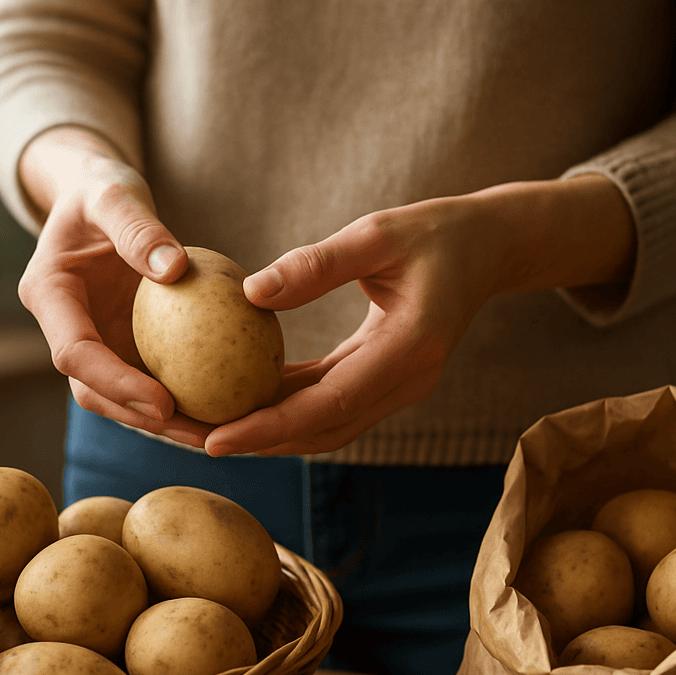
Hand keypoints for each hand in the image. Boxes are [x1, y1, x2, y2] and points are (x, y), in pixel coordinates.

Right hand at [16, 128, 210, 446]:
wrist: (100, 202)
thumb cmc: (103, 189)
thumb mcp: (115, 192)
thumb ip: (137, 226)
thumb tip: (173, 270)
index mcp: (49, 295)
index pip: (74, 354)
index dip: (115, 383)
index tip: (163, 402)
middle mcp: (66, 329)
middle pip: (95, 392)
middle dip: (143, 420)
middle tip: (199, 435)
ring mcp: (95, 344)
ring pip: (122, 399)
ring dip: (166, 424)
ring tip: (219, 436)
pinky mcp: (122, 348)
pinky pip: (150, 381)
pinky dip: (182, 401)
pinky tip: (226, 412)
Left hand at [204, 175, 634, 456]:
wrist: (487, 249)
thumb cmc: (435, 232)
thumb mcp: (377, 233)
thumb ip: (317, 265)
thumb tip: (248, 294)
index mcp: (409, 350)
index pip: (329, 404)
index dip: (269, 428)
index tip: (214, 440)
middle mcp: (406, 382)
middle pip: (319, 430)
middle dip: (254, 442)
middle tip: (188, 440)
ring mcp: (398, 388)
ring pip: (322, 428)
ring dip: (265, 434)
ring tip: (202, 429)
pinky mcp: (384, 381)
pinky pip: (328, 405)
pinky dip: (285, 410)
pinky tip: (241, 400)